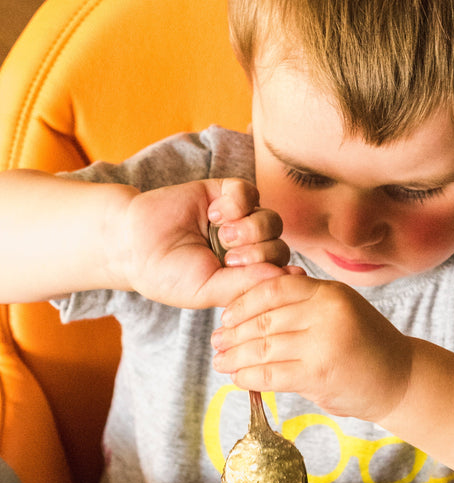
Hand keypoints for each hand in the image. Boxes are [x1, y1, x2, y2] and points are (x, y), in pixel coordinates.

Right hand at [113, 177, 290, 307]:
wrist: (133, 243)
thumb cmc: (168, 276)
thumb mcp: (209, 290)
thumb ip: (248, 285)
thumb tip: (290, 276)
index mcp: (245, 277)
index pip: (279, 275)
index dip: (274, 275)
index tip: (253, 278)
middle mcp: (247, 250)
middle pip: (280, 248)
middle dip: (259, 254)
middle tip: (229, 258)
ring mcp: (239, 221)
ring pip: (271, 220)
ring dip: (250, 229)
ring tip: (222, 235)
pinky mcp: (227, 193)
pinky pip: (251, 192)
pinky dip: (238, 202)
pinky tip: (214, 213)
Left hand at [211, 272, 410, 422]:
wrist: (401, 380)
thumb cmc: (366, 346)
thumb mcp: (341, 311)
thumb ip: (305, 305)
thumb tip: (254, 304)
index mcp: (329, 292)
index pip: (273, 289)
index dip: (243, 302)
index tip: (226, 316)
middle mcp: (326, 313)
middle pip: (264, 320)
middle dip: (233, 333)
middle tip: (216, 342)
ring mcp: (322, 344)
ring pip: (263, 348)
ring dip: (235, 357)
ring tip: (220, 362)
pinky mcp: (318, 375)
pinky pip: (271, 374)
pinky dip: (249, 377)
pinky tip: (238, 378)